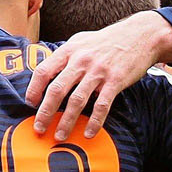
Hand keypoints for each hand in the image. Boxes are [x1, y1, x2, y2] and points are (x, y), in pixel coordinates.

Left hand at [28, 10, 171, 138]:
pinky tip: (88, 133)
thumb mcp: (81, 41)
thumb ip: (64, 56)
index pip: (44, 71)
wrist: (141, 35)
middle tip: (39, 128)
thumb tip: (45, 74)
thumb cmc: (107, 41)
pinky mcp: (115, 80)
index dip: (34, 89)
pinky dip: (94, 122)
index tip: (30, 104)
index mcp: (69, 50)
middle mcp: (81, 60)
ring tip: (60, 136)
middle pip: (57, 89)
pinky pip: (102, 105)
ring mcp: (98, 71)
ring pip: (77, 101)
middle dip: (45, 112)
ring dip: (66, 122)